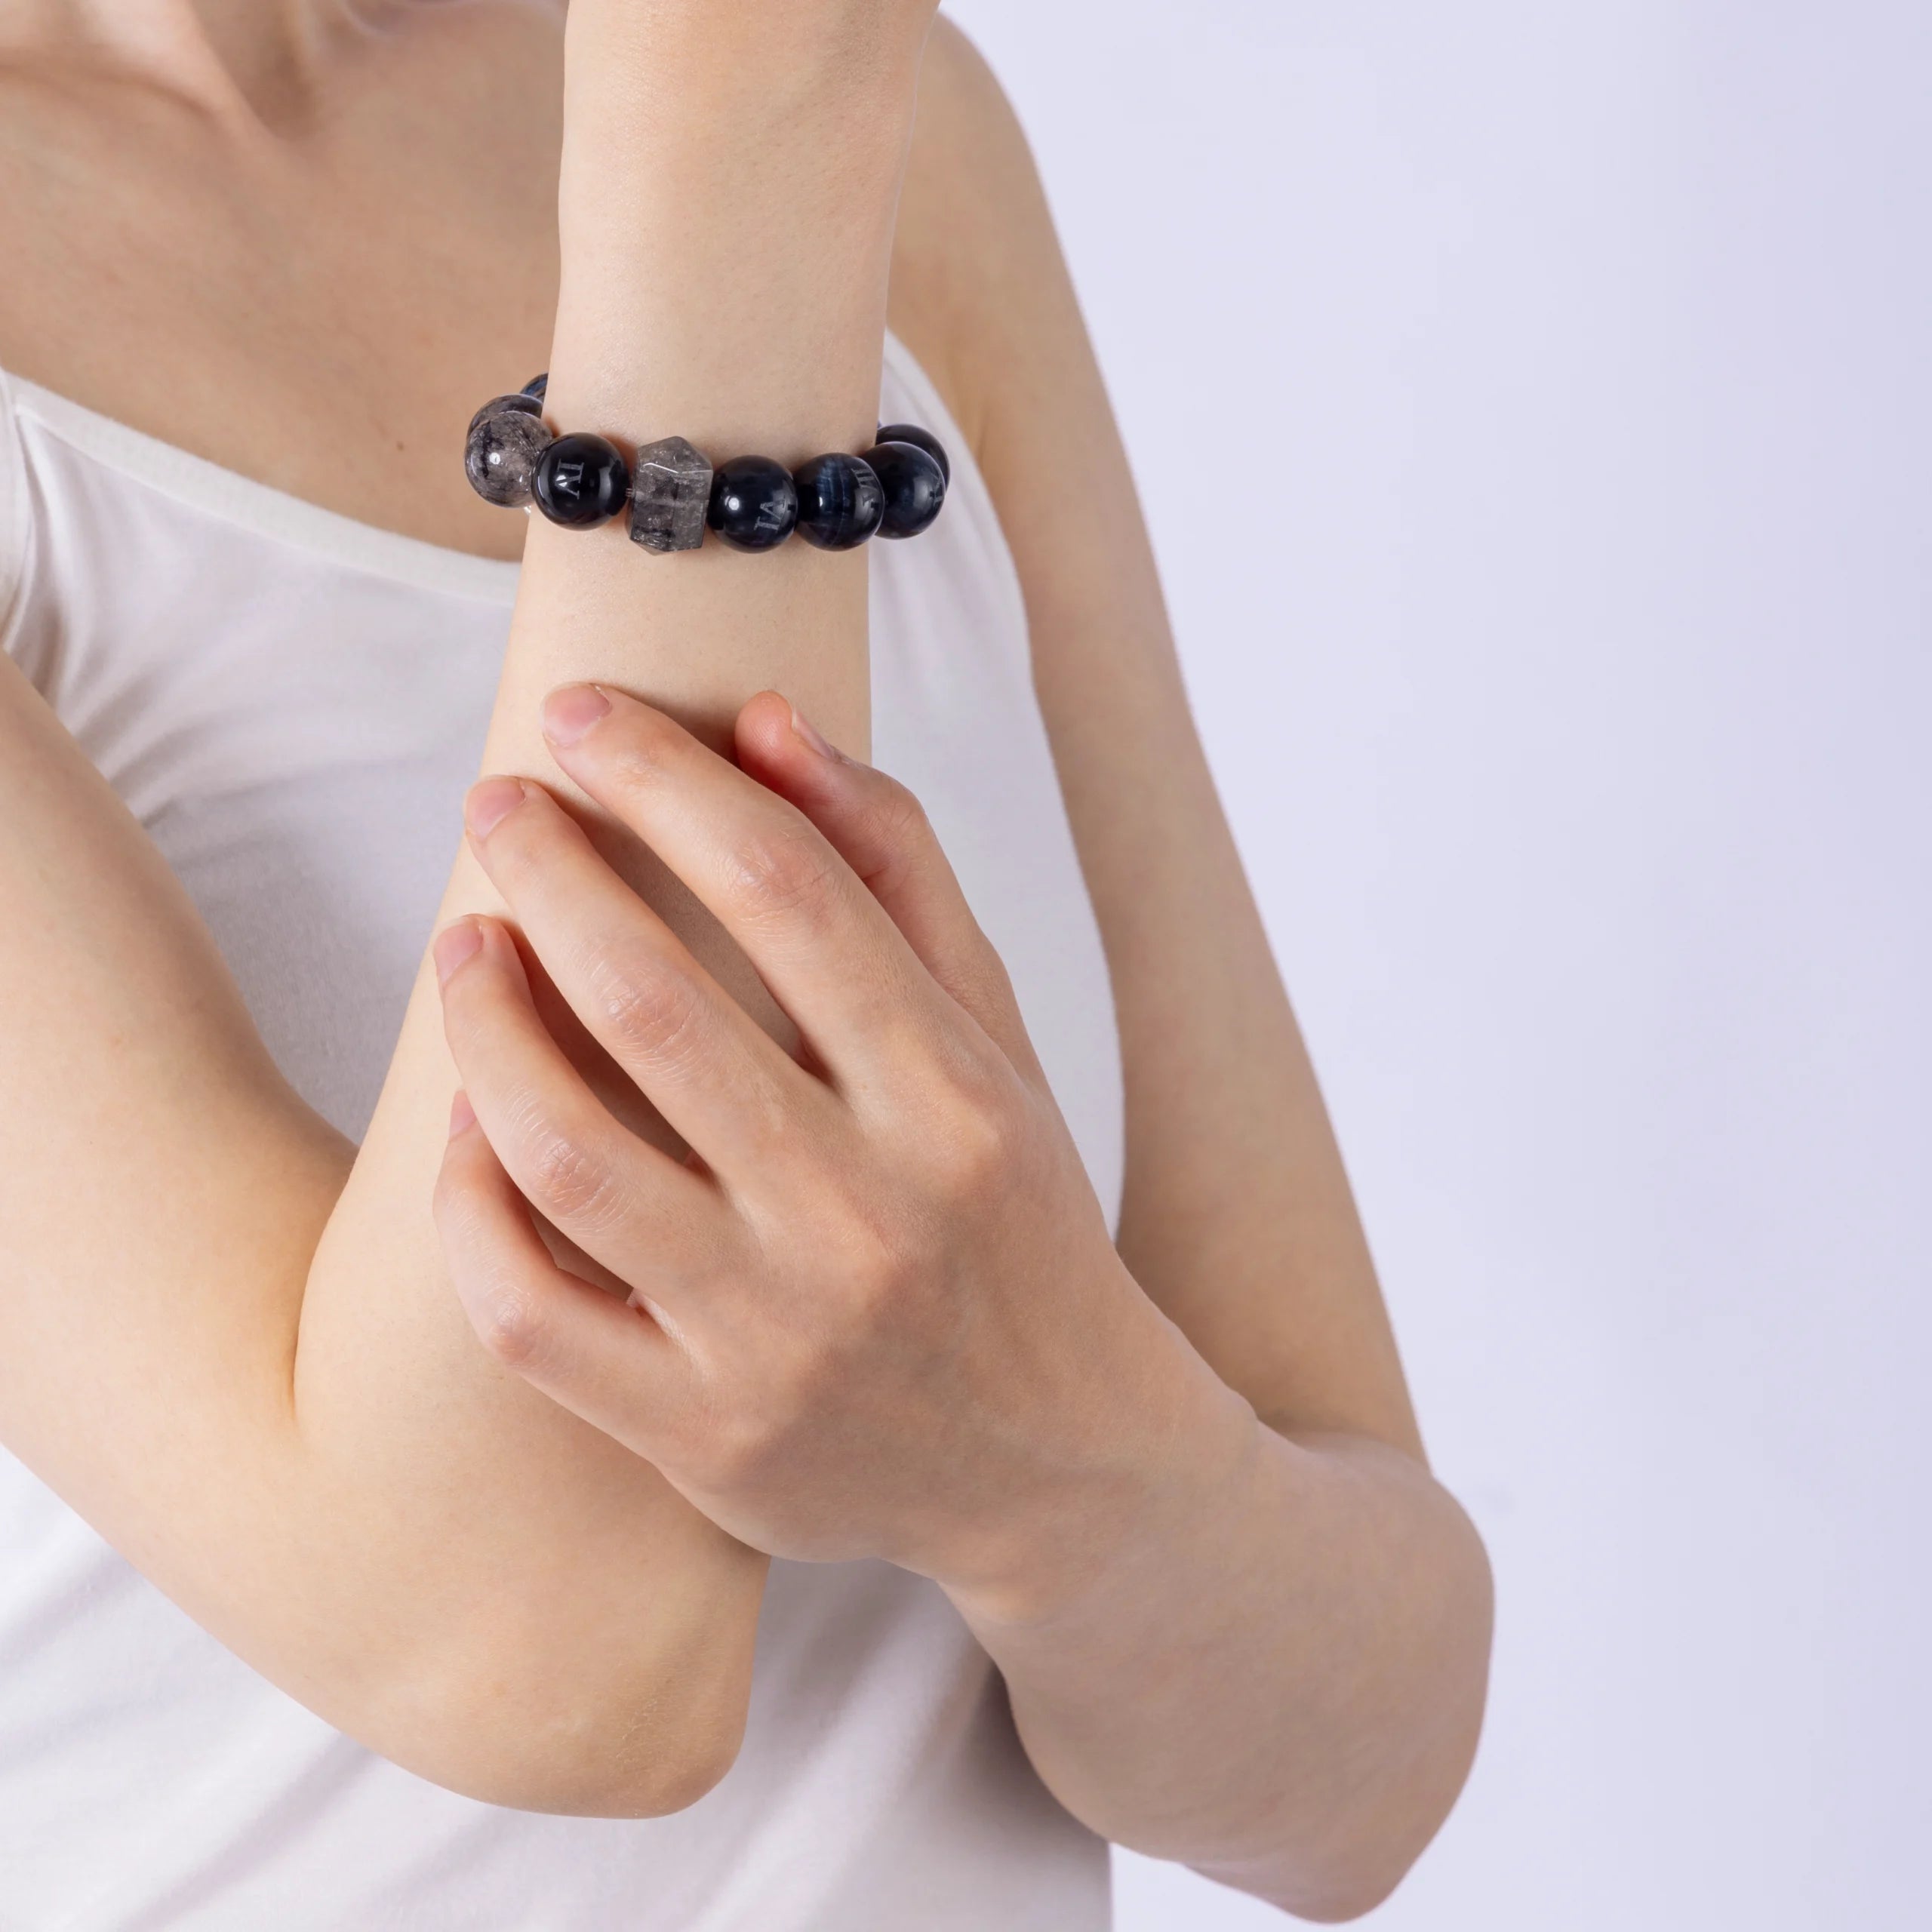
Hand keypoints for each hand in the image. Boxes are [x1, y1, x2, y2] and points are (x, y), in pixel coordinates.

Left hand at [430, 686, 1244, 1611]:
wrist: (1063, 1464)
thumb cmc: (1015, 1215)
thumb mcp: (994, 1037)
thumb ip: (897, 872)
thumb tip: (770, 722)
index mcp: (955, 1096)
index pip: (783, 888)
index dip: (662, 779)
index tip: (581, 715)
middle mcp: (870, 1215)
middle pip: (652, 1004)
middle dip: (547, 871)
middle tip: (493, 803)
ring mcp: (778, 1339)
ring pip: (567, 1155)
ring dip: (484, 1025)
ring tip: (463, 948)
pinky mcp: (703, 1437)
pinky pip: (529, 1315)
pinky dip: (470, 1204)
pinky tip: (466, 1125)